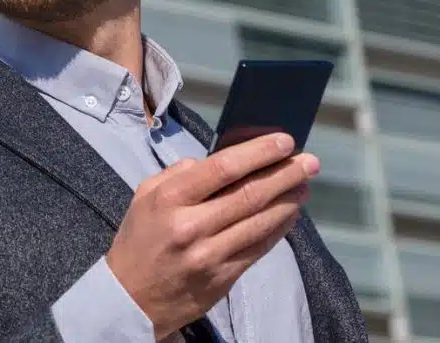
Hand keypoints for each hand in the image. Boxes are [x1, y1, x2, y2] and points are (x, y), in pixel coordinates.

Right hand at [103, 133, 317, 339]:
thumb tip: (216, 162)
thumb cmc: (138, 241)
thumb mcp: (144, 196)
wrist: (130, 299)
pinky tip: (290, 214)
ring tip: (304, 185)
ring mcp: (209, 255)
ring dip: (288, 201)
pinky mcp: (223, 278)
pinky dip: (279, 228)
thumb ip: (178, 173)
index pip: (223, 168)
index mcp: (169, 199)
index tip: (284, 142)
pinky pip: (259, 248)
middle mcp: (191, 226)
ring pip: (261, 222)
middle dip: (285, 174)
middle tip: (309, 162)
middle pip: (250, 194)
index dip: (259, 152)